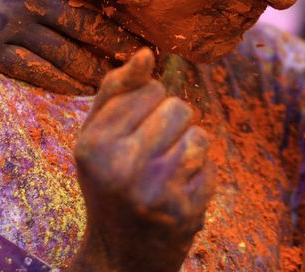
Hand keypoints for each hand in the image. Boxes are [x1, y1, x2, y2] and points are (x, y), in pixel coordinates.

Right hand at [71, 49, 214, 271]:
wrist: (120, 255)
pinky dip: (199, 174)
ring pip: (198, 134)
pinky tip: (177, 189)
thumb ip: (116, 90)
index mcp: (94, 144)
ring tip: (166, 168)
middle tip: (152, 150)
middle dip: (172, 122)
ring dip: (188, 147)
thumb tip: (146, 52)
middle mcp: (122, 167)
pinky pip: (210, 165)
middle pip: (179, 107)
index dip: (149, 104)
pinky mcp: (185, 210)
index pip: (150, 88)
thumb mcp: (96, 135)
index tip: (134, 129)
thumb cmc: (108, 180)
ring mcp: (156, 190)